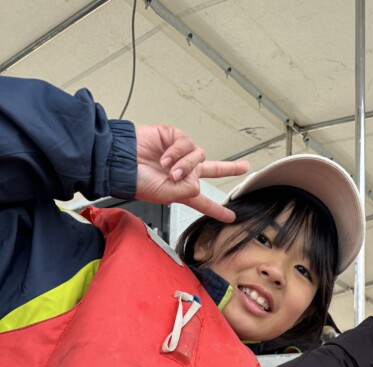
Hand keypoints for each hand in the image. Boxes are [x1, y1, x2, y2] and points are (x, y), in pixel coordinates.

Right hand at [134, 124, 248, 220]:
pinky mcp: (174, 138)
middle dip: (229, 168)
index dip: (217, 210)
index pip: (204, 202)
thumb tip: (198, 179)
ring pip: (199, 157)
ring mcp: (180, 155)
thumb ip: (188, 190)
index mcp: (183, 190)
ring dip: (185, 164)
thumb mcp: (167, 195)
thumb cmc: (139, 182)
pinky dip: (177, 152)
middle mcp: (184, 172)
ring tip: (169, 170)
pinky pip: (187, 144)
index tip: (231, 217)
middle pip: (212, 169)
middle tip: (245, 167)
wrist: (122, 162)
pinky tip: (164, 158)